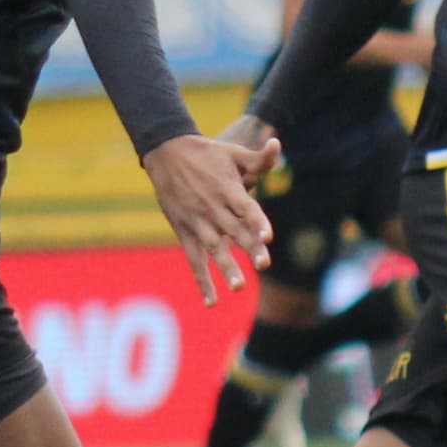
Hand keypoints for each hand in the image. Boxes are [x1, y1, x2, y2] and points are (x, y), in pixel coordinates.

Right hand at [146, 129, 275, 304]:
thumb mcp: (234, 152)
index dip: (257, 221)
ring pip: (213, 248)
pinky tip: (212, 301)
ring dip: (226, 267)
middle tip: (264, 264)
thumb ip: (259, 157)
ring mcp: (197, 221)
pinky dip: (202, 280)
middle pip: (234, 230)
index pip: (246, 207)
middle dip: (248, 247)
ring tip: (239, 286)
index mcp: (228, 189)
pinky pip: (194, 259)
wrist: (167, 152)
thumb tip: (278, 144)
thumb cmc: (207, 153)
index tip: (267, 236)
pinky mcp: (184, 231)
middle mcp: (213, 207)